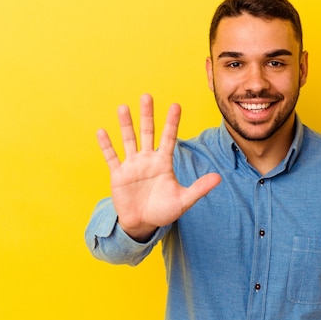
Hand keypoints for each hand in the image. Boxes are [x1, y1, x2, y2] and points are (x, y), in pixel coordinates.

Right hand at [96, 94, 220, 240]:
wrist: (143, 224)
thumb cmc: (164, 211)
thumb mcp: (184, 200)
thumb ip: (199, 188)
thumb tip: (218, 178)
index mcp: (163, 163)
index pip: (169, 138)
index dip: (172, 122)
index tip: (176, 105)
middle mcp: (147, 159)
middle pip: (147, 132)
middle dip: (147, 115)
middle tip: (147, 96)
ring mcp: (132, 165)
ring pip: (128, 140)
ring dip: (126, 125)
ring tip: (123, 107)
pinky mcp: (118, 175)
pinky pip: (111, 157)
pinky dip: (106, 146)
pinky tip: (101, 132)